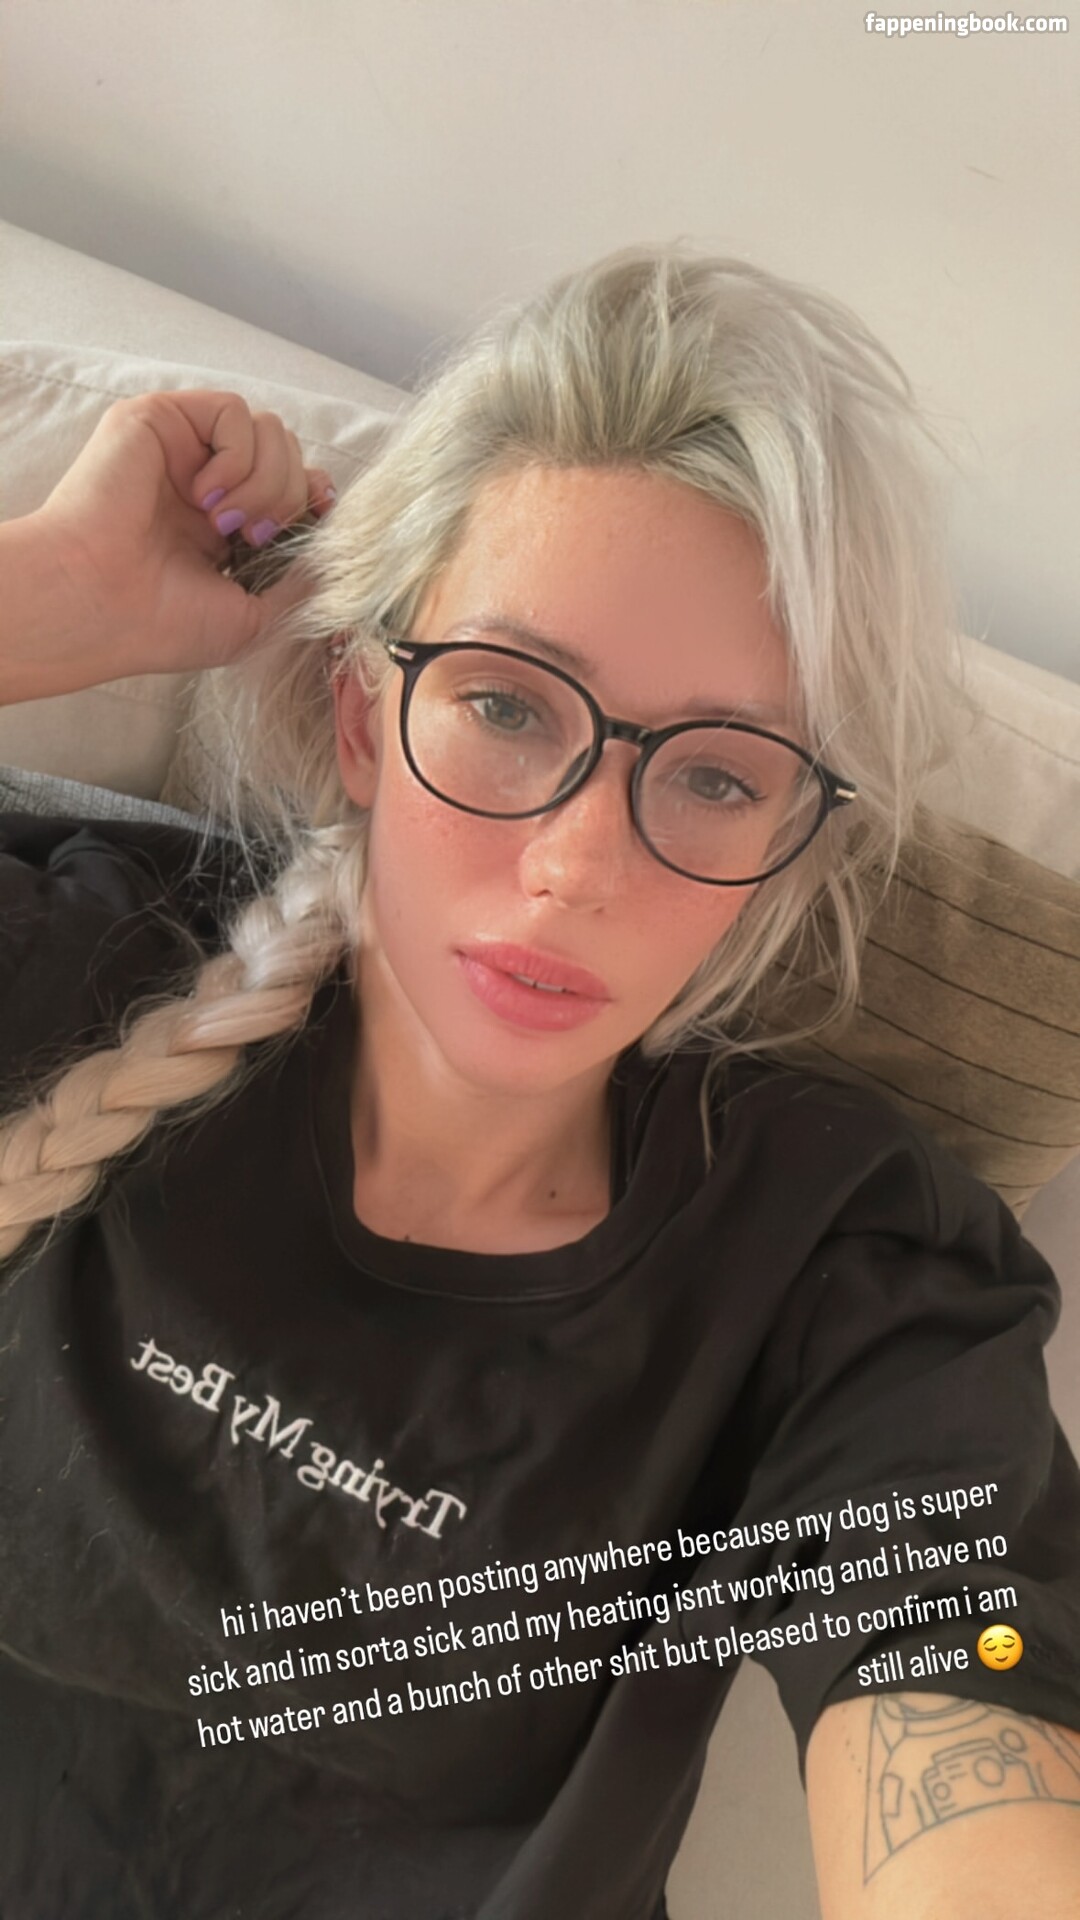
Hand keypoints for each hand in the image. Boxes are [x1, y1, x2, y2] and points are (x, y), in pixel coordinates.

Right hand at [32, 389, 336, 681]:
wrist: (103, 604)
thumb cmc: (165, 621)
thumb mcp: (256, 617)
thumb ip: (302, 581)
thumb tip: (337, 546)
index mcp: (227, 525)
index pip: (294, 485)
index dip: (314, 498)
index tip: (316, 523)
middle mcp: (208, 482)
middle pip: (290, 454)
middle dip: (289, 498)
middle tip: (251, 540)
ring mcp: (185, 449)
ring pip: (271, 430)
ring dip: (265, 483)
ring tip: (224, 524)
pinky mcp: (162, 418)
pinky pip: (234, 412)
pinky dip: (237, 457)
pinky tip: (205, 497)